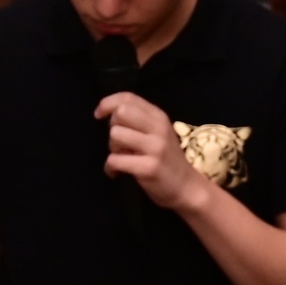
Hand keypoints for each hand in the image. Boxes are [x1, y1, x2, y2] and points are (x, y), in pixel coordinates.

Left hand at [96, 91, 206, 212]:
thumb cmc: (166, 159)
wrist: (187, 187)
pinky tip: (116, 173)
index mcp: (159, 117)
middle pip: (121, 113)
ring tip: (121, 158)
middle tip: (119, 142)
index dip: (107, 103)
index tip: (99, 115)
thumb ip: (139, 120)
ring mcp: (155, 148)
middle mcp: (158, 128)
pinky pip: (115, 160)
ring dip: (112, 148)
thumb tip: (110, 114)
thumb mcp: (158, 133)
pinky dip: (110, 168)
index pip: (128, 98)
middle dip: (112, 127)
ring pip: (115, 135)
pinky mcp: (148, 167)